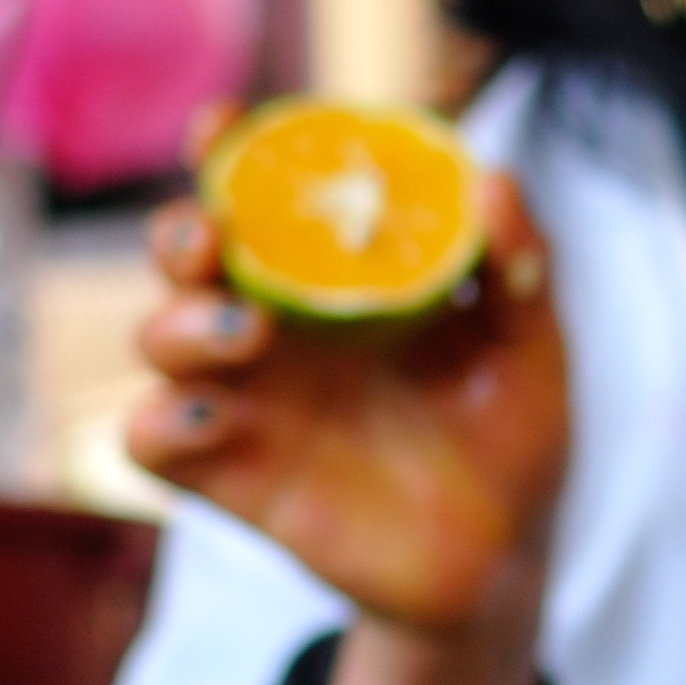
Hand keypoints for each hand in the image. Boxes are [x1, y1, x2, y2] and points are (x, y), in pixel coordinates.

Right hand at [128, 164, 568, 637]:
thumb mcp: (530, 349)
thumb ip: (517, 269)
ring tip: (250, 331)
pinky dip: (164, 422)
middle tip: (217, 235)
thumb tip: (494, 182)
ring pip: (160, 339)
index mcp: (333, 280)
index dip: (228, 154)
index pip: (262, 197)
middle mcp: (275, 331)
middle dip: (181, 231)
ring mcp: (248, 403)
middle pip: (186, 258)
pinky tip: (216, 413)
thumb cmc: (510, 439)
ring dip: (183, 322)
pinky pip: (156, 443)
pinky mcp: (233, 481)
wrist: (503, 560)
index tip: (222, 125)